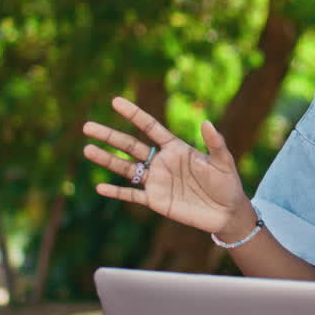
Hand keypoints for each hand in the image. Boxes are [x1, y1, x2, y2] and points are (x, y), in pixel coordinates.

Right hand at [83, 96, 248, 235]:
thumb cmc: (227, 183)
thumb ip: (215, 143)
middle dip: (109, 136)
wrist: (226, 212)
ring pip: (126, 168)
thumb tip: (206, 122)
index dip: (133, 114)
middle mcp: (162, 162)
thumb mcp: (223, 161)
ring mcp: (156, 181)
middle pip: (130, 145)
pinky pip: (132, 195)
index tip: (115, 101)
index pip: (150, 127)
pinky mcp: (156, 201)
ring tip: (87, 149)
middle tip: (87, 126)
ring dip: (107, 159)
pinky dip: (116, 192)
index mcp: (176, 148)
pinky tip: (100, 187)